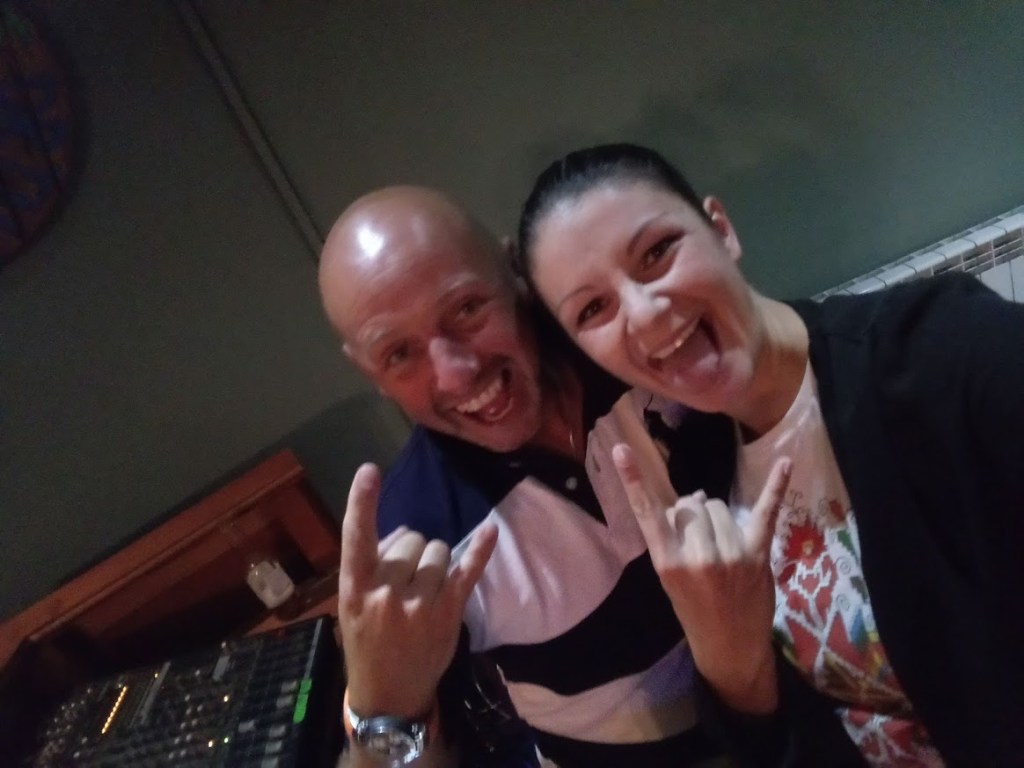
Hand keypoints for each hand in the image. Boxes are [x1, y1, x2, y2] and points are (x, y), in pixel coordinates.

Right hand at [338, 463, 497, 718]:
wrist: (389, 696)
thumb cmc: (366, 644)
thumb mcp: (353, 607)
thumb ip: (372, 567)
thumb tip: (402, 533)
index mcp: (354, 590)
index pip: (356, 537)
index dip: (362, 502)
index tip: (369, 470)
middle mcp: (386, 594)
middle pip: (408, 539)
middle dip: (409, 549)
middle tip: (404, 577)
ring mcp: (420, 604)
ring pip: (436, 550)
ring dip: (433, 560)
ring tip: (424, 587)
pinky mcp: (449, 613)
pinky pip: (467, 570)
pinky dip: (480, 549)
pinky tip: (489, 530)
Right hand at [612, 444, 790, 712]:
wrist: (731, 648)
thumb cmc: (693, 611)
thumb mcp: (669, 579)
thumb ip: (672, 540)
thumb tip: (688, 501)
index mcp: (668, 562)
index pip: (647, 513)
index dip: (633, 480)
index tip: (621, 449)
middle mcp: (698, 555)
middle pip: (691, 505)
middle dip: (691, 511)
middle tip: (696, 536)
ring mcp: (731, 554)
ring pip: (718, 506)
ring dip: (717, 515)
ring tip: (719, 538)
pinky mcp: (758, 554)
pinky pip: (766, 512)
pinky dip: (776, 486)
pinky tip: (785, 463)